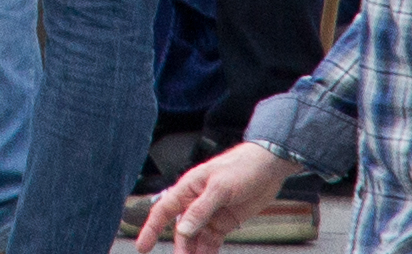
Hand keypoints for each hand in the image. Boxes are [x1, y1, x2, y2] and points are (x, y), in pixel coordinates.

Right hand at [142, 135, 293, 252]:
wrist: (268, 167)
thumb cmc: (241, 168)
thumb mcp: (220, 188)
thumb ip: (200, 210)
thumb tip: (182, 230)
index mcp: (187, 189)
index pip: (163, 211)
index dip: (151, 229)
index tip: (142, 248)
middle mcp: (195, 203)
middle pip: (182, 231)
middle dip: (180, 249)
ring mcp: (210, 214)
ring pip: (196, 239)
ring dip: (194, 253)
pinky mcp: (224, 222)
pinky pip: (212, 241)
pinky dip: (208, 252)